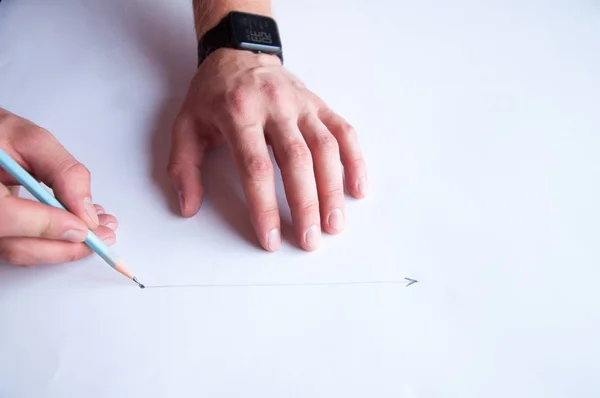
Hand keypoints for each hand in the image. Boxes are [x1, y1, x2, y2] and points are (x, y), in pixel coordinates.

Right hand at [0, 109, 117, 265]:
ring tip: (98, 230)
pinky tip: (78, 230)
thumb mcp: (30, 140)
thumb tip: (86, 209)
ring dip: (66, 248)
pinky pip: (22, 248)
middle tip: (103, 235)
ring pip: (21, 253)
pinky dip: (54, 244)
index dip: (47, 225)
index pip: (5, 216)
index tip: (83, 226)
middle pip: (17, 246)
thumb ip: (62, 171)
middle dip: (67, 245)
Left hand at [168, 49, 367, 250]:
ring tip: (335, 224)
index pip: (255, 167)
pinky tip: (358, 188)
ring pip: (325, 147)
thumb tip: (188, 207)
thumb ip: (183, 167)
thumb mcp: (185, 125)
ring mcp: (302, 104)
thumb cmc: (213, 94)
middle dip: (306, 204)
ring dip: (333, 189)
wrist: (239, 53)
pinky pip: (344, 131)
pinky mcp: (319, 104)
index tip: (271, 238)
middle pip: (296, 160)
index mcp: (239, 112)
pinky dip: (355, 160)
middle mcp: (275, 106)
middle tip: (311, 240)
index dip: (265, 206)